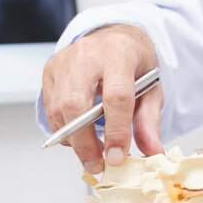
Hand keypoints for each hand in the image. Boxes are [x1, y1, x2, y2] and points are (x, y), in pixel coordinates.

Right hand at [42, 24, 163, 173]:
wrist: (115, 37)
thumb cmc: (134, 62)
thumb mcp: (152, 87)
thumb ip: (149, 120)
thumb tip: (152, 151)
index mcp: (119, 53)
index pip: (116, 96)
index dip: (115, 131)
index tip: (117, 157)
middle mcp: (88, 53)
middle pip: (77, 104)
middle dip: (85, 142)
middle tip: (97, 165)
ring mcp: (65, 60)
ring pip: (59, 109)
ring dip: (74, 139)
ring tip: (92, 153)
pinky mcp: (50, 69)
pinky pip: (50, 108)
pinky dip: (62, 129)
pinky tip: (78, 136)